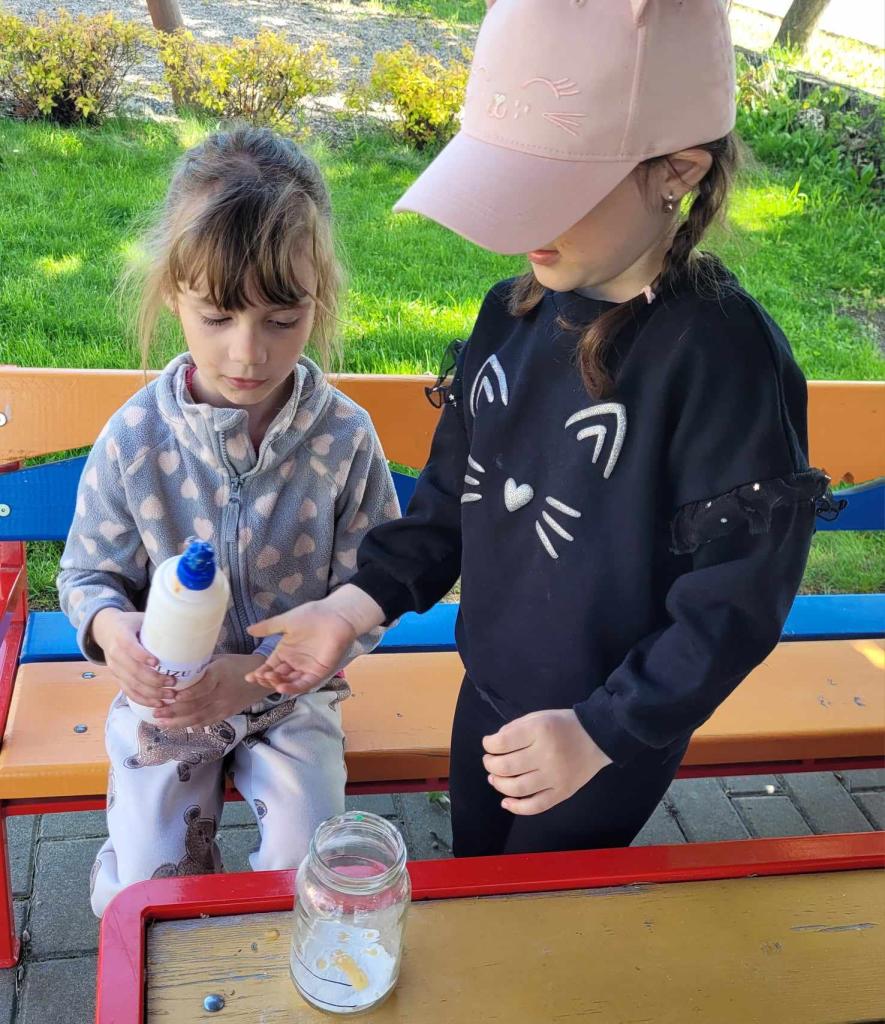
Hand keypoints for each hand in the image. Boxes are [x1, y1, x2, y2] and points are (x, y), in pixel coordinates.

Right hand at [91, 608, 176, 708]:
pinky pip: (129, 692)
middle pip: (133, 670)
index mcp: (121, 635)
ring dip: (152, 693)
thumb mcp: (141, 618)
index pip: (129, 646)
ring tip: (170, 695)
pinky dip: (144, 699)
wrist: (107, 629)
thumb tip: (187, 625)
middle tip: (173, 682)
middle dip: (154, 680)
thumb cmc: (131, 623)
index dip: (141, 655)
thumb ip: (159, 623)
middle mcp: (114, 653)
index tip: (157, 662)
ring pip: (132, 684)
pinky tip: (158, 703)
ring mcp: (114, 668)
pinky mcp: (117, 678)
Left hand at [152, 654, 266, 728]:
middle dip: (174, 711)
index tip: (171, 695)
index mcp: (221, 674)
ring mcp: (224, 706)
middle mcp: (222, 692)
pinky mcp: (226, 714)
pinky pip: (206, 722)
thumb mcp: (221, 659)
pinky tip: (176, 726)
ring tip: (160, 722)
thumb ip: (201, 666)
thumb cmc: (238, 665)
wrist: (262, 680)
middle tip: (156, 712)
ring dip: (178, 721)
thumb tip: (176, 667)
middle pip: (197, 705)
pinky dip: (190, 724)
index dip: (187, 693)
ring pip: (199, 717)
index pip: (203, 686)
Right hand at [245, 585, 384, 694]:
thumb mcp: (286, 621)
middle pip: (277, 677)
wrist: (335, 615)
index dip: (259, 673)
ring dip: (277, 684)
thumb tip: (248, 630)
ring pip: (289, 683)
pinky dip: (293, 688)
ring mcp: (306, 668)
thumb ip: (267, 628)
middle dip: (267, 679)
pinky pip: (304, 684)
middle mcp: (294, 662)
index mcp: (286, 652)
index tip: (248, 677)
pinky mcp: (318, 672)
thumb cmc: (312, 615)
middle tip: (259, 677)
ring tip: (269, 679)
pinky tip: (281, 687)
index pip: (269, 667)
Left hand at [482, 709, 612, 815]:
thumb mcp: (539, 716)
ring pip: (517, 788)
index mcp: (539, 731)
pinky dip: (517, 808)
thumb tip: (494, 744)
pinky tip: (506, 803)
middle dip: (490, 764)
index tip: (488, 744)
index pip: (502, 742)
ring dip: (499, 784)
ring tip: (494, 778)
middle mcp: (546, 755)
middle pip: (506, 767)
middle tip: (489, 761)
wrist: (599, 738)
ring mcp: (555, 777)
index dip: (489, 744)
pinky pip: (536, 806)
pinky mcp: (562, 793)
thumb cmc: (564, 725)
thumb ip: (515, 728)